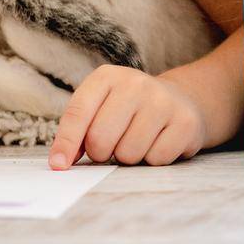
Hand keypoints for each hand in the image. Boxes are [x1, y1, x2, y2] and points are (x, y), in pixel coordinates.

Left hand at [48, 66, 205, 168]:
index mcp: (106, 77)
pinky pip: (156, 160)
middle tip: (111, 146)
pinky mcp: (185, 122)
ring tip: (138, 140)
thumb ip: (78, 131)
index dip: (66, 143)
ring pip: (129, 154)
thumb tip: (60, 161)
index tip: (58, 165)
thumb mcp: (100, 107)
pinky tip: (158, 142)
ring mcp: (163, 101)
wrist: (179, 99)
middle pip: (100, 139)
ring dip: (129, 157)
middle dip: (102, 153)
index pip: (78, 113)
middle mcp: (135, 84)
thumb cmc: (128, 109)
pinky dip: (153, 160)